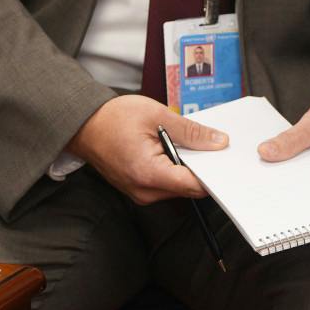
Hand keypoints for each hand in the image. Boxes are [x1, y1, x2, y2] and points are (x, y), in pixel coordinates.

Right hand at [66, 94, 224, 204]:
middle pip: (188, 188)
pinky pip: (165, 184)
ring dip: (186, 168)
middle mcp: (145, 191)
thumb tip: (218, 142)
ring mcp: (140, 193)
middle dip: (202, 168)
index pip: (194, 185)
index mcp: (149, 173)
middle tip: (208, 143)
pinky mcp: (138, 189)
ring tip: (183, 142)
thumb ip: (191, 132)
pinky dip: (174, 169)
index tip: (225, 159)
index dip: (214, 173)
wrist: (84, 125)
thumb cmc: (114, 118)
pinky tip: (171, 150)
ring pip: (178, 187)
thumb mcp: (158, 116)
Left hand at [258, 97, 309, 183]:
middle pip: (301, 190)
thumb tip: (265, 152)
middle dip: (280, 183)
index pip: (308, 192)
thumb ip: (292, 139)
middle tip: (255, 176)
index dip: (284, 189)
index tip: (262, 184)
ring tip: (261, 168)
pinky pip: (298, 173)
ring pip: (298, 181)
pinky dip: (287, 166)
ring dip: (282, 174)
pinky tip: (272, 161)